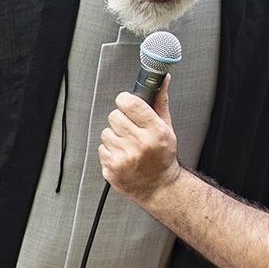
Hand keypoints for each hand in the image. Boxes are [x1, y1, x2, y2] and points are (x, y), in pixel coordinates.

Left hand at [98, 85, 181, 202]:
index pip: (129, 103)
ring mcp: (124, 157)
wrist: (160, 187)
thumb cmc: (163, 157)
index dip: (125, 101)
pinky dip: (110, 151)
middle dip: (120, 120)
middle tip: (130, 130)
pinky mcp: (112, 168)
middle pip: (114, 116)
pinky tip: (123, 156)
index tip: (127, 104)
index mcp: (154, 131)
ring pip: (106, 132)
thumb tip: (162, 80)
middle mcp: (139, 144)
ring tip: (127, 145)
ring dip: (114, 137)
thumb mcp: (167, 128)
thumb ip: (160, 102)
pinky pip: (101, 149)